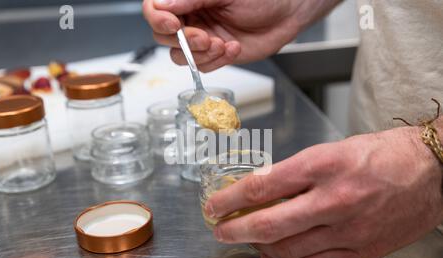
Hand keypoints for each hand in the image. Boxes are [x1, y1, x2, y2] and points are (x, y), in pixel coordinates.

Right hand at [142, 0, 339, 71]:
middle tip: (205, 37)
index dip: (158, 18)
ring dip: (200, 54)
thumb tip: (163, 4)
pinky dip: (216, 61)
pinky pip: (203, 66)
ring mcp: (202, 38)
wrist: (287, 13)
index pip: (156, 9)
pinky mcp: (215, 55)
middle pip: (163, 36)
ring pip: (181, 56)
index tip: (172, 23)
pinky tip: (232, 47)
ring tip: (221, 43)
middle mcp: (191, 18)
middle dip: (184, 41)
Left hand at [205, 127, 442, 257]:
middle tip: (220, 230)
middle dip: (235, 229)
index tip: (215, 205)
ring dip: (259, 248)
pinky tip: (275, 257)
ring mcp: (348, 228)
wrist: (430, 170)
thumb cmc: (381, 154)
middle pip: (269, 223)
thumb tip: (261, 189)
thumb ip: (294, 172)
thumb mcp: (331, 150)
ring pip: (288, 250)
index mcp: (323, 164)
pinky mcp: (361, 249)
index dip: (230, 199)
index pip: (263, 186)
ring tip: (249, 241)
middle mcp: (334, 198)